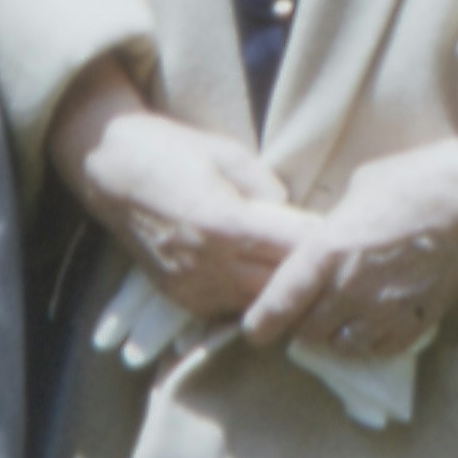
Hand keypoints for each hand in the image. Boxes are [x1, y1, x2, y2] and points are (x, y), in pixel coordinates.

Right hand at [47, 55, 313, 324]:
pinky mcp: (180, 298)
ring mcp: (191, 287)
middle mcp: (207, 264)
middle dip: (310, 274)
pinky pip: (230, 309)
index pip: (292, 247)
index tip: (349, 238)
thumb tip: (295, 213)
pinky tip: (268, 282)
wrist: (108, 169)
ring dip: (283, 292)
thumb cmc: (169, 149)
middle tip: (339, 262)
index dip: (323, 245)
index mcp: (223, 223)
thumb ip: (266, 186)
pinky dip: (253, 298)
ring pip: (257, 304)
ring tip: (310, 276)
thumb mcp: (227, 152)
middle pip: (279, 284)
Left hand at [242, 119, 457, 364]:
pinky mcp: (416, 323)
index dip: (261, 322)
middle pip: (307, 331)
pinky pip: (377, 349)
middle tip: (302, 311)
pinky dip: (367, 342)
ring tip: (336, 318)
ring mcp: (385, 311)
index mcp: (329, 250)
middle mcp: (352, 289)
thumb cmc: (415, 180)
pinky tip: (369, 323)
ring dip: (332, 335)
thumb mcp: (356, 191)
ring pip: (340, 346)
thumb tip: (321, 242)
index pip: (282, 301)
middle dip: (298, 324)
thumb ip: (332, 226)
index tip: (252, 331)